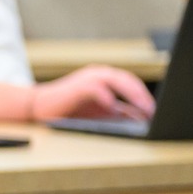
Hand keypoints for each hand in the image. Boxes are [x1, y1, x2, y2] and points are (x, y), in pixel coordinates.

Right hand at [30, 65, 155, 122]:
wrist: (38, 107)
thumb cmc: (67, 110)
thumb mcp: (98, 113)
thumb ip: (118, 114)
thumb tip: (139, 120)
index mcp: (105, 78)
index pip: (131, 84)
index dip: (144, 97)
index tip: (154, 112)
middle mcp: (99, 74)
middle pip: (128, 81)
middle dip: (142, 97)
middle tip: (152, 112)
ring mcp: (89, 78)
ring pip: (118, 81)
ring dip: (132, 96)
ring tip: (142, 109)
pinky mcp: (79, 86)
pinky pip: (97, 89)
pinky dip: (107, 97)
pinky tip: (115, 108)